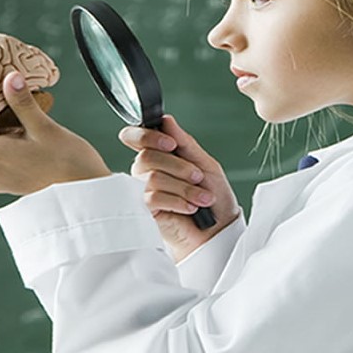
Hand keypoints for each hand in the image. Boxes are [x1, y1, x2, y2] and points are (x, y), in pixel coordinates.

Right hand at [119, 115, 239, 261]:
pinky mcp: (144, 212)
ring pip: (153, 178)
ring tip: (203, 198)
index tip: (171, 143)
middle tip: (198, 177)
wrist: (218, 231)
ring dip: (184, 188)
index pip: (134, 136)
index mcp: (158, 155)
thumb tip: (166, 121)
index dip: (146, 135)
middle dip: (178, 166)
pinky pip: (153, 198)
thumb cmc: (213, 198)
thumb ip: (185, 143)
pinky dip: (178, 201)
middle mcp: (145, 172)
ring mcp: (142, 192)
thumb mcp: (205, 164)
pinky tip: (191, 208)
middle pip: (147, 156)